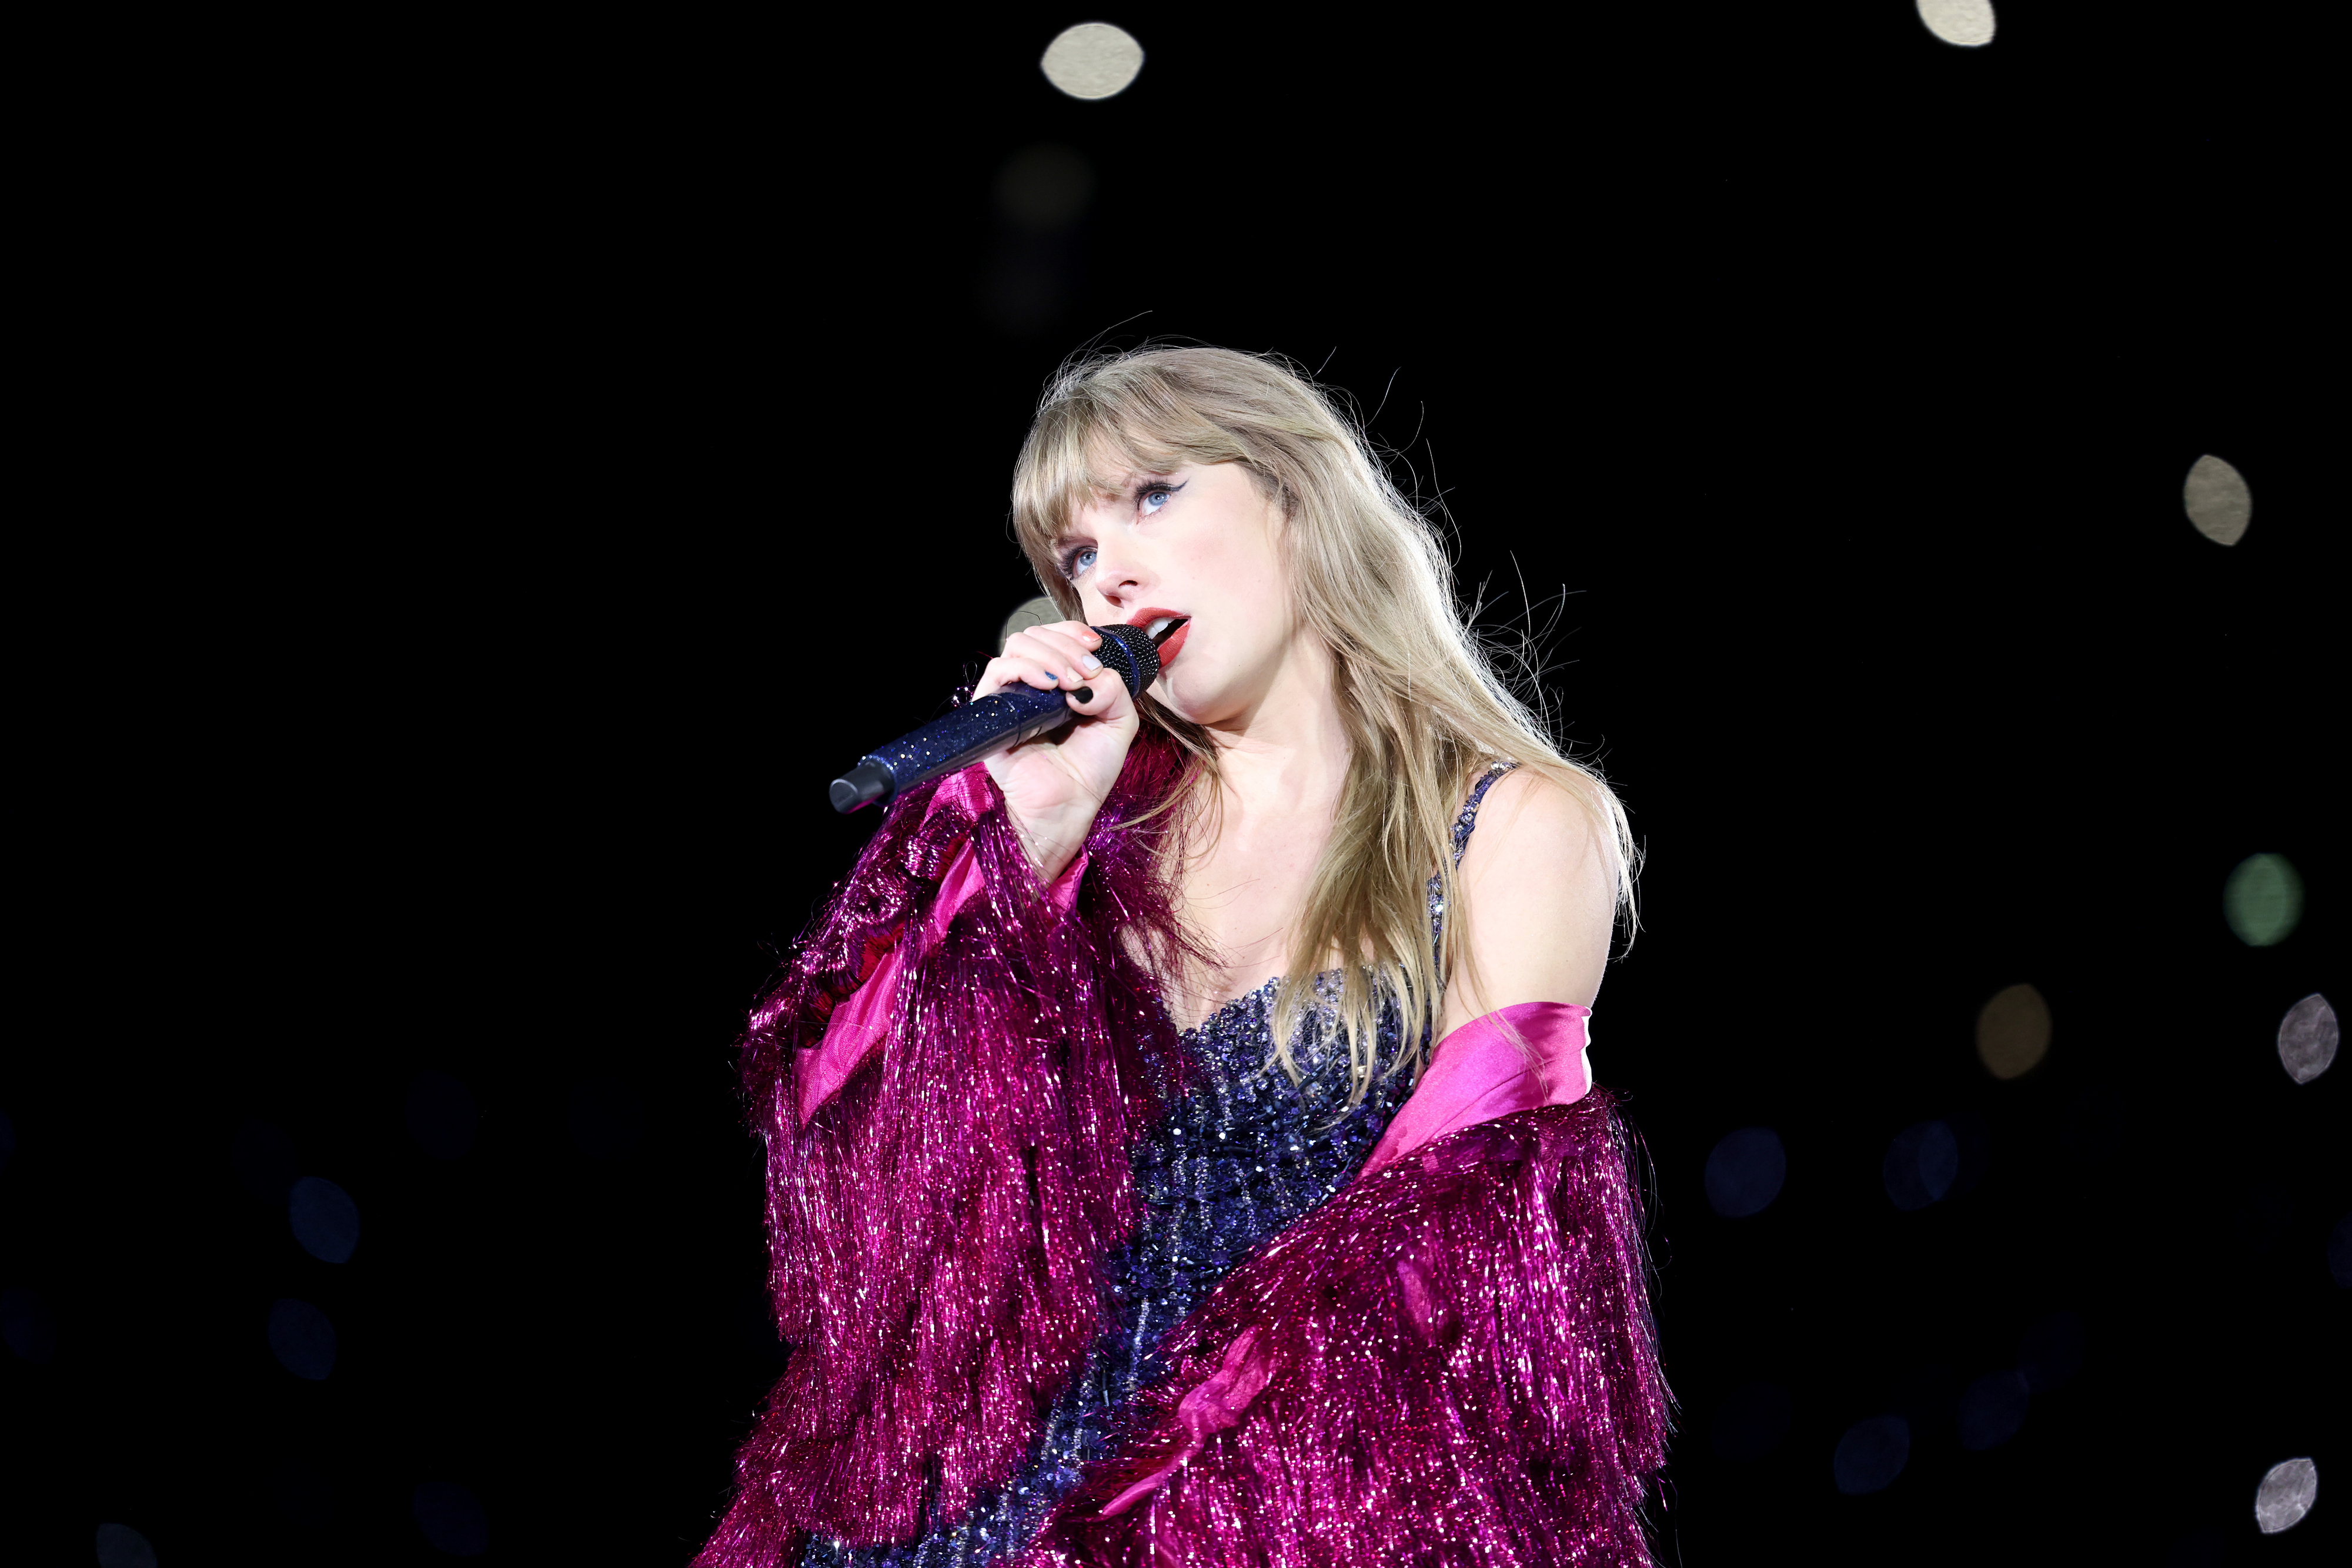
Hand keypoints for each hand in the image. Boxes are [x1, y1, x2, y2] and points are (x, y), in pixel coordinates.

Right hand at [972, 620, 1139, 879]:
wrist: (1068, 805)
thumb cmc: (1090, 769)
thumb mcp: (1119, 722)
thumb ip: (1115, 690)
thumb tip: (1086, 680)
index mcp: (1058, 681)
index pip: (1055, 636)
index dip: (1073, 632)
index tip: (1095, 645)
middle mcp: (1030, 684)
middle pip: (1036, 635)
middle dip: (1067, 645)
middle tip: (1087, 671)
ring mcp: (1010, 696)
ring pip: (1016, 646)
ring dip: (1050, 655)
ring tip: (1070, 683)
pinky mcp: (991, 711)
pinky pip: (998, 672)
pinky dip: (1026, 669)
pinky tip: (1050, 686)